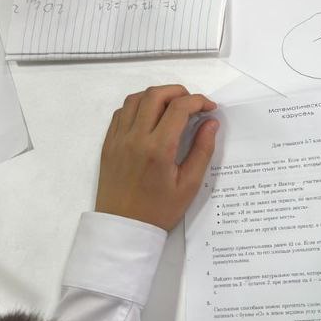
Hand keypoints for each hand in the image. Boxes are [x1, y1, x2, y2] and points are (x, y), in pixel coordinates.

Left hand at [95, 85, 218, 230]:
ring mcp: (118, 138)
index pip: (179, 108)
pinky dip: (137, 106)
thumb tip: (211, 123)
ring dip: (156, 96)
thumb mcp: (189, 185)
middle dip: (179, 92)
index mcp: (158, 148)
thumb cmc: (159, 210)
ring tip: (171, 107)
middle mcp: (136, 137)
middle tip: (192, 104)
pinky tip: (149, 117)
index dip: (198, 101)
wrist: (123, 228)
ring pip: (135, 98)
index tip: (210, 109)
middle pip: (156, 95)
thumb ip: (202, 150)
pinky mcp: (108, 143)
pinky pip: (121, 112)